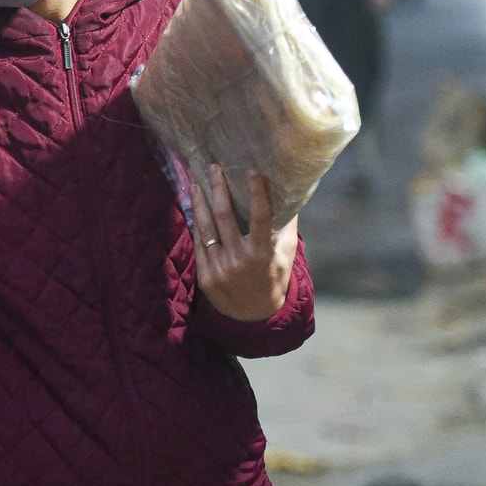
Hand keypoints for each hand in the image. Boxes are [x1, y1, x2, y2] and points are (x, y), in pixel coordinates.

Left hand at [191, 166, 298, 323]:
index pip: (260, 217)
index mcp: (263, 254)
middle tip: (214, 168)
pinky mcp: (205, 276)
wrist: (254, 317)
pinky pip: (199, 245)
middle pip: (225, 217)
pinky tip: (194, 209)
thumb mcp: (285, 257)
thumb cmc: (273, 280)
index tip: (252, 171)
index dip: (256, 193)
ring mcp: (220, 268)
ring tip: (196, 184)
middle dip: (218, 189)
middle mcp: (240, 260)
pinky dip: (196, 225)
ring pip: (206, 228)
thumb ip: (286, 230)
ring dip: (199, 203)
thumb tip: (291, 198)